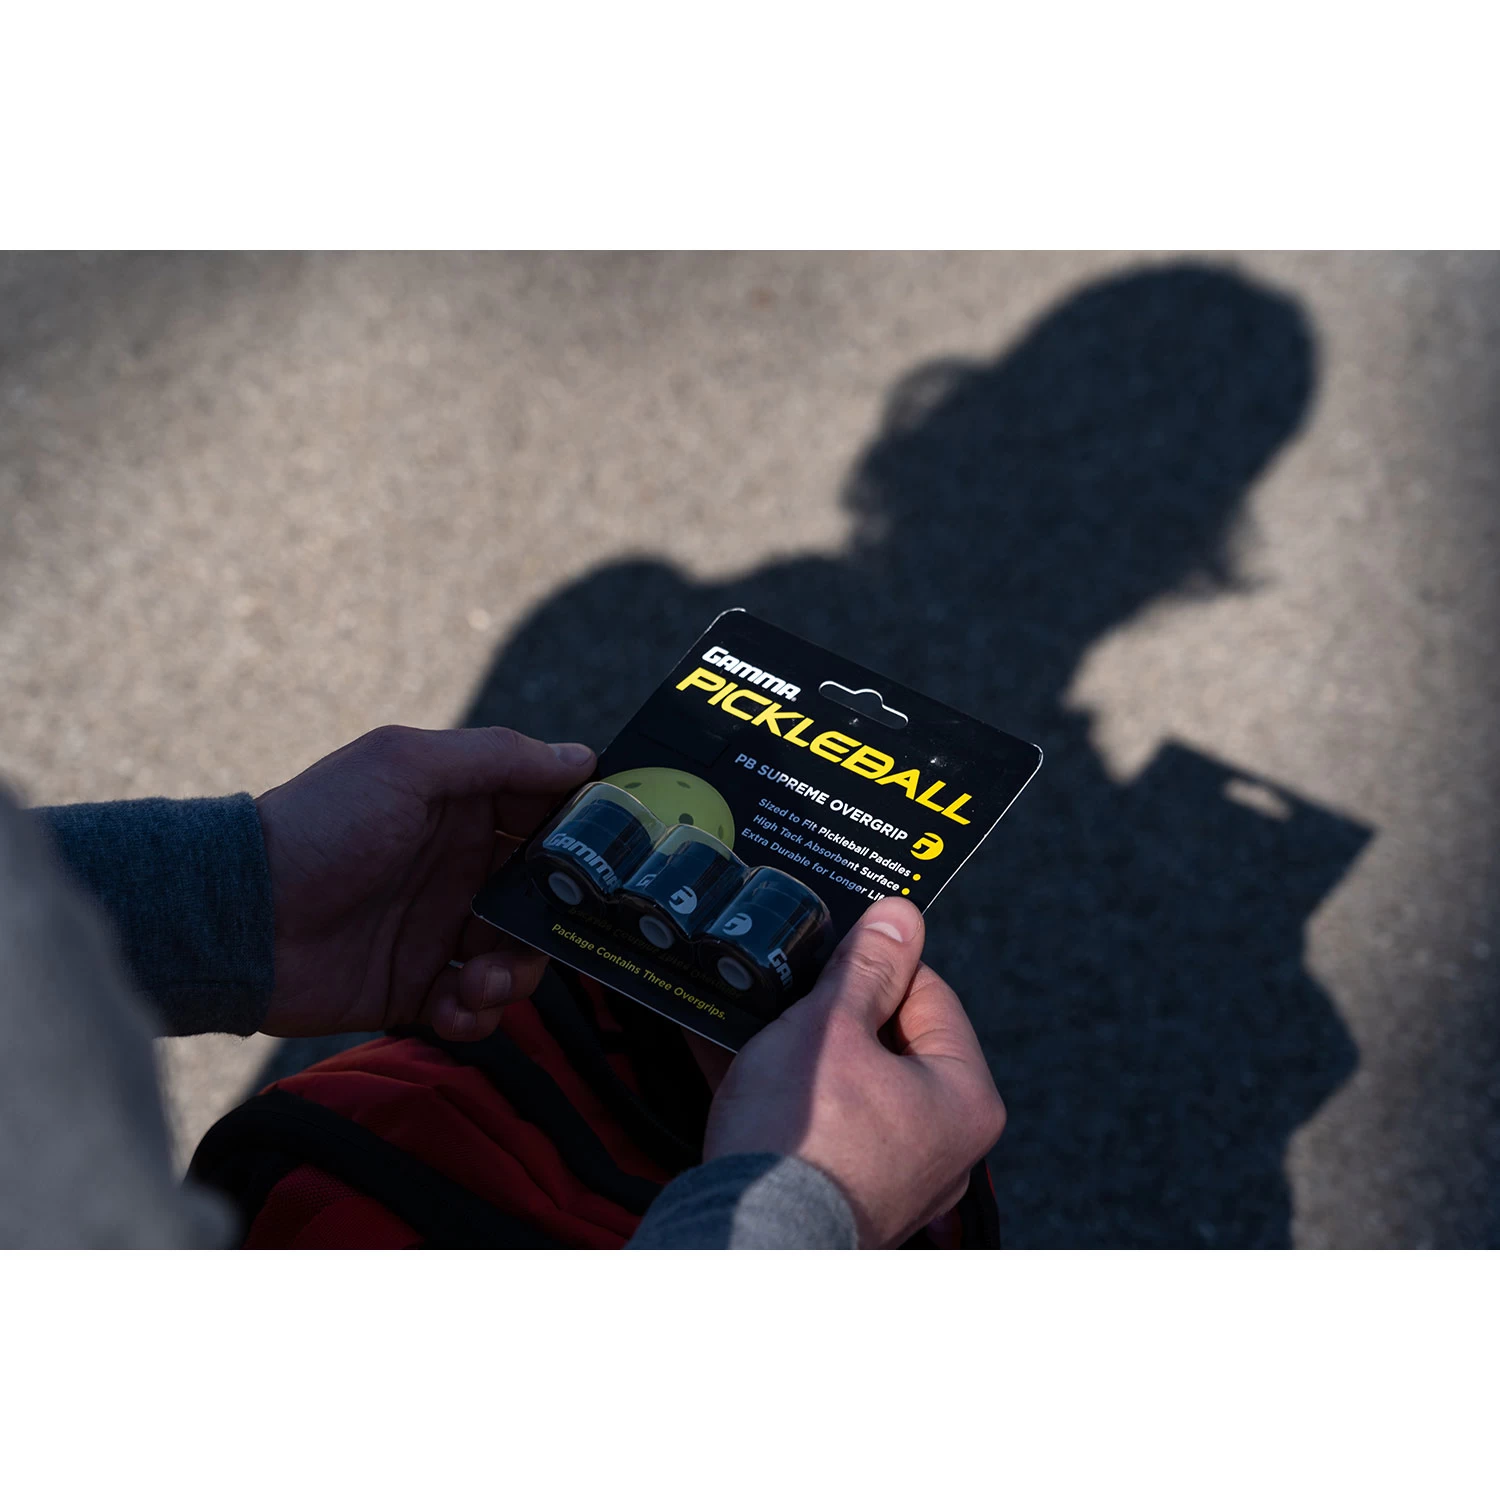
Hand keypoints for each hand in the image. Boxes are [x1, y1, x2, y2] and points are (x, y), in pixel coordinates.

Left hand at [254, 725, 594, 1040]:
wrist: (238, 918)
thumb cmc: (320, 825)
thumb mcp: (407, 766)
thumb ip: (498, 758)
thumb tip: (581, 759)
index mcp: (462, 808)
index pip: (545, 817)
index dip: (583, 838)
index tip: (610, 860)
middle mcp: (460, 868)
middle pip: (545, 899)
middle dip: (553, 923)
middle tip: (536, 936)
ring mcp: (440, 930)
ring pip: (518, 958)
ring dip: (515, 976)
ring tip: (480, 982)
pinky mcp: (416, 987)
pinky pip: (473, 1008)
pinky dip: (475, 1016)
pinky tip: (453, 1007)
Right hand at [702, 897, 1005, 1246]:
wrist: (746, 1243)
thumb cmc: (801, 1139)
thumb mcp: (830, 1025)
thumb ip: (867, 966)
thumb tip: (901, 917)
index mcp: (964, 1099)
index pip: (932, 996)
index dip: (878, 961)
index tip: (835, 943)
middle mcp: (943, 1145)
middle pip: (890, 1042)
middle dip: (831, 1007)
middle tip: (791, 979)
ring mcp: (894, 1175)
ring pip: (847, 1082)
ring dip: (797, 1044)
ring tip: (753, 1007)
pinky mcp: (844, 1194)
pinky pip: (818, 1121)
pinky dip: (780, 1088)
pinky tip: (727, 1049)